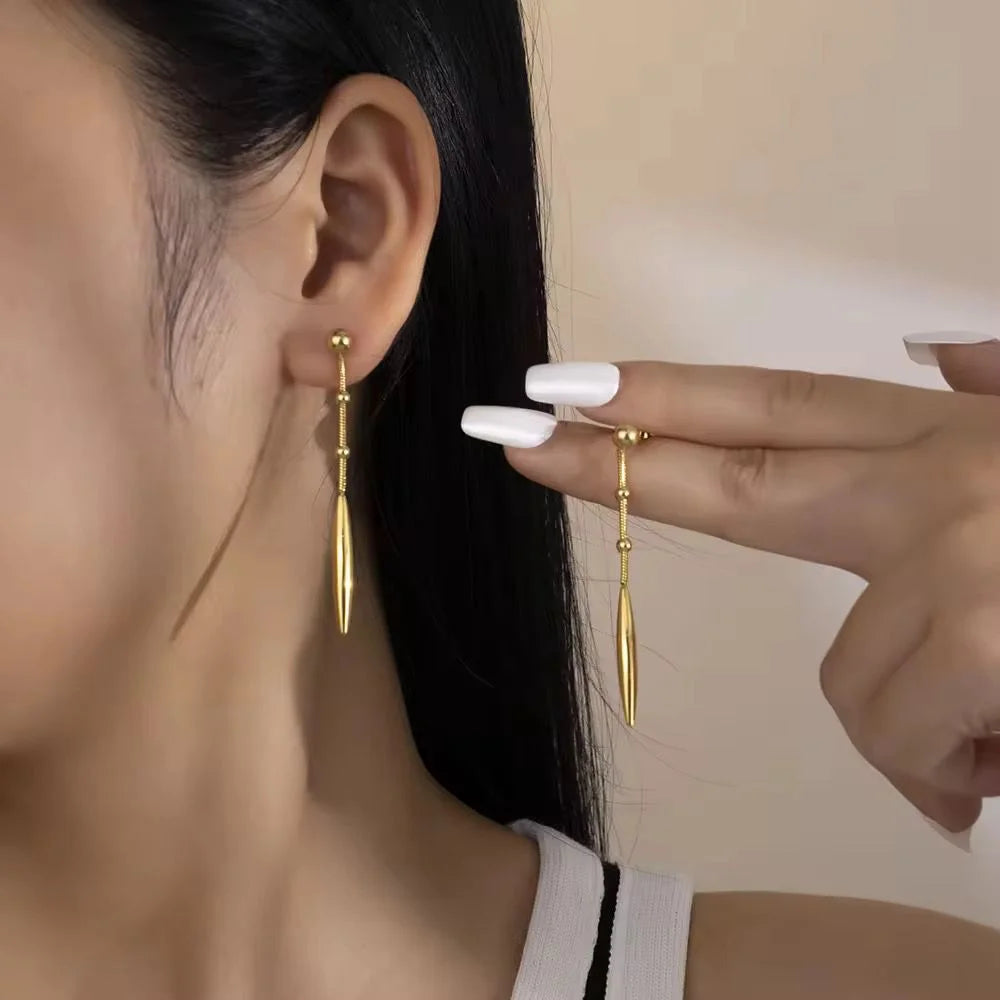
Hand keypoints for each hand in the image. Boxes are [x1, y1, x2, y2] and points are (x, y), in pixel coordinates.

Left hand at [502, 348, 999, 832]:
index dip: (665, 397)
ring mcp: (951, 554)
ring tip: (988, 732)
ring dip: (904, 732)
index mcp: (944, 438)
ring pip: (841, 680)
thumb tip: (937, 357)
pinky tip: (997, 763)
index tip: (567, 386)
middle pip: (740, 480)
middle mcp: (934, 478)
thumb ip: (992, 398)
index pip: (775, 408)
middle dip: (616, 464)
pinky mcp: (978, 634)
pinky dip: (944, 776)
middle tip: (511, 436)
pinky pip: (896, 740)